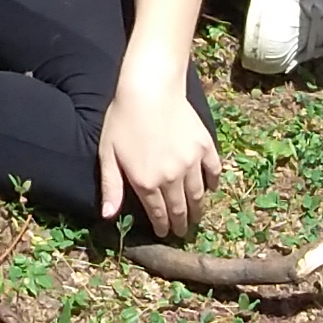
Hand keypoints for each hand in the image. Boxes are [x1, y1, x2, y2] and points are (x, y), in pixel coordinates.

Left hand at [97, 71, 221, 240]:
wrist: (149, 88)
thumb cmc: (123, 119)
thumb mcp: (108, 154)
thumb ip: (111, 187)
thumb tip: (108, 216)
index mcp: (146, 182)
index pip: (158, 213)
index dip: (162, 226)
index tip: (165, 233)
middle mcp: (172, 177)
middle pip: (180, 208)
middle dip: (181, 224)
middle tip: (182, 232)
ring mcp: (192, 163)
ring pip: (198, 195)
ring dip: (198, 209)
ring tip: (196, 217)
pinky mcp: (205, 147)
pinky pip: (213, 171)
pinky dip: (213, 183)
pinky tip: (210, 187)